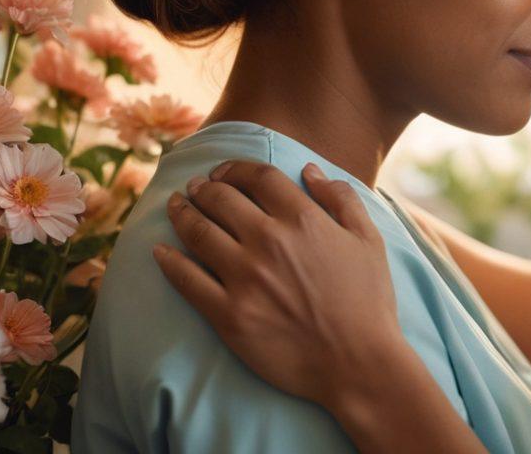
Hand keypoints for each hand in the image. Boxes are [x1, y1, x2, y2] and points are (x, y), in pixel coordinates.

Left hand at [154, 160, 400, 411]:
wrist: (358, 362)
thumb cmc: (369, 301)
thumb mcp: (369, 240)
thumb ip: (341, 199)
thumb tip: (310, 170)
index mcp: (303, 219)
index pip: (258, 177)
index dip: (236, 168)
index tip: (224, 172)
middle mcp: (269, 241)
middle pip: (222, 199)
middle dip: (204, 187)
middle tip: (195, 187)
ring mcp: (244, 278)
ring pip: (199, 233)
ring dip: (182, 214)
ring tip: (175, 207)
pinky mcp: (228, 315)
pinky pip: (187, 280)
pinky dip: (169, 262)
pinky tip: (160, 251)